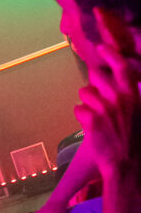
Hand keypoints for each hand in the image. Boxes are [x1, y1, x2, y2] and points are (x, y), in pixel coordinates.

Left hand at [74, 16, 138, 174]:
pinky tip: (91, 126)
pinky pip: (78, 109)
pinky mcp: (90, 119)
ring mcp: (104, 107)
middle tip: (98, 98)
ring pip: (84, 92)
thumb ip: (129, 96)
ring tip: (96, 116)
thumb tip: (118, 84)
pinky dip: (82, 116)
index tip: (101, 47)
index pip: (121, 66)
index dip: (110, 54)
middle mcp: (119, 97)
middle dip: (94, 84)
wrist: (126, 164)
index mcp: (133, 95)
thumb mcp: (139, 113)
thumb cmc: (134, 140)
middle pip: (96, 76)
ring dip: (87, 102)